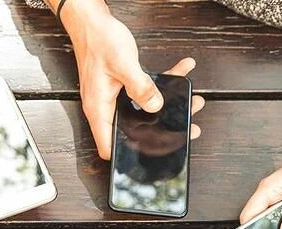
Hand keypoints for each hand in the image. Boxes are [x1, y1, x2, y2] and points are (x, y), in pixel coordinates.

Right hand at [60, 0, 202, 158]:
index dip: (126, 155)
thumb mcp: (124, 64)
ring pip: (143, 111)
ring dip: (167, 105)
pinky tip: (180, 72)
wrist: (90, 21)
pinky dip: (163, 83)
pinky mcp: (121, 88)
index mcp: (100, 109)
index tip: (150, 154)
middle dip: (160, 129)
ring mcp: (114, 99)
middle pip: (133, 130)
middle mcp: (105, 108)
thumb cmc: (98, 40)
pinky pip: (144, 92)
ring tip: (190, 100)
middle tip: (184, 127)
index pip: (108, 146)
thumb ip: (141, 87)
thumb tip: (155, 105)